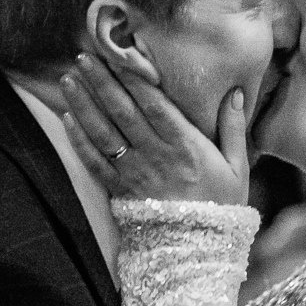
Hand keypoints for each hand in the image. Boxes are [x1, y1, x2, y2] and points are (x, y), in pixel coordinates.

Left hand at [61, 54, 249, 205]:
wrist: (199, 252)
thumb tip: (234, 92)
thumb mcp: (237, 167)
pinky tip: (67, 117)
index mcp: (186, 146)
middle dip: (101, 81)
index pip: (154, 104)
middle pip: (123, 111)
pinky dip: (78, 139)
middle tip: (84, 55)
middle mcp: (156, 156)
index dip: (134, 77)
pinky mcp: (119, 191)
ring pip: (103, 132)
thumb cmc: (221, 206)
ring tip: (69, 78)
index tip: (119, 53)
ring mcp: (134, 174)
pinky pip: (94, 162)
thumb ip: (233, 128)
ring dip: (84, 103)